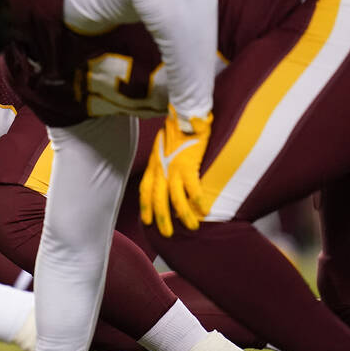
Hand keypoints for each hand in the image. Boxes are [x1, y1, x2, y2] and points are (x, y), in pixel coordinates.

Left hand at [139, 110, 212, 237]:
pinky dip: (198, 200)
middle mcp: (161, 170)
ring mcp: (173, 168)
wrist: (182, 115)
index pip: (145, 191)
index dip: (145, 207)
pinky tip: (204, 210)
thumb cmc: (176, 130)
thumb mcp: (162, 147)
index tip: (147, 221)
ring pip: (176, 198)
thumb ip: (163, 161)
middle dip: (162, 219)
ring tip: (192, 227)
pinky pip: (193, 188)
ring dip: (184, 215)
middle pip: (158, 200)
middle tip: (167, 234)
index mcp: (153, 166)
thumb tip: (168, 175)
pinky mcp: (188, 165)